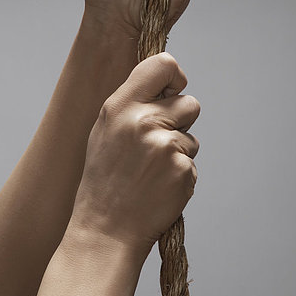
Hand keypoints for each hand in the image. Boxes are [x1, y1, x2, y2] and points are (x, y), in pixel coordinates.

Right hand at [68, 52, 199, 258]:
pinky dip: (180, 173)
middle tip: (156, 143)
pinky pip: (192, 162)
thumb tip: (165, 85)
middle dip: (181, 120)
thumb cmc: (104, 179)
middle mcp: (144, 121)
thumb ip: (132, 104)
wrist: (105, 230)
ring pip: (192, 136)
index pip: (163, 65)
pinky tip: (158, 186)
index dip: (174, 75)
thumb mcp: (104, 130)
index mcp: (120, 106)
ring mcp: (166, 146)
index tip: (172, 89)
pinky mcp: (183, 170)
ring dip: (179, 150)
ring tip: (151, 170)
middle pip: (189, 102)